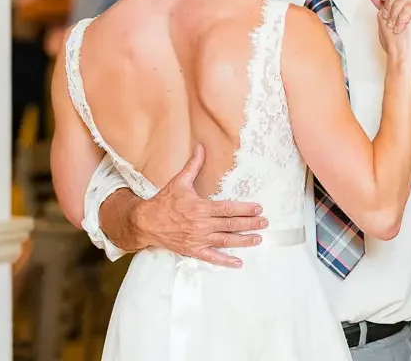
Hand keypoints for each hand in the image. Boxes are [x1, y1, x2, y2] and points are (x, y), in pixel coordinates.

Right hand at [135, 145, 267, 267]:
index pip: (228, 208)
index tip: (258, 208)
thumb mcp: (179, 181)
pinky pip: (211, 257)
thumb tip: (201, 147)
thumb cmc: (164, 202)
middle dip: (250, 224)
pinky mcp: (193, 250)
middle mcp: (201, 224)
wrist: (146, 222)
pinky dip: (225, 261)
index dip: (245, 209)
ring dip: (243, 241)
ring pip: (225, 241)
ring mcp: (198, 239)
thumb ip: (193, 165)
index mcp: (200, 207)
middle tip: (265, 223)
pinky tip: (238, 262)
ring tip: (258, 239)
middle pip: (231, 225)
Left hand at [375, 0, 410, 68]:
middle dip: (388, 3)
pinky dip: (401, 20)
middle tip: (387, 17)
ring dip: (393, 14)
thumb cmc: (410, 34)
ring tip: (393, 25)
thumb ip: (383, 3)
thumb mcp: (393, 16)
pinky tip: (400, 29)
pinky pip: (409, 8)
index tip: (383, 0)